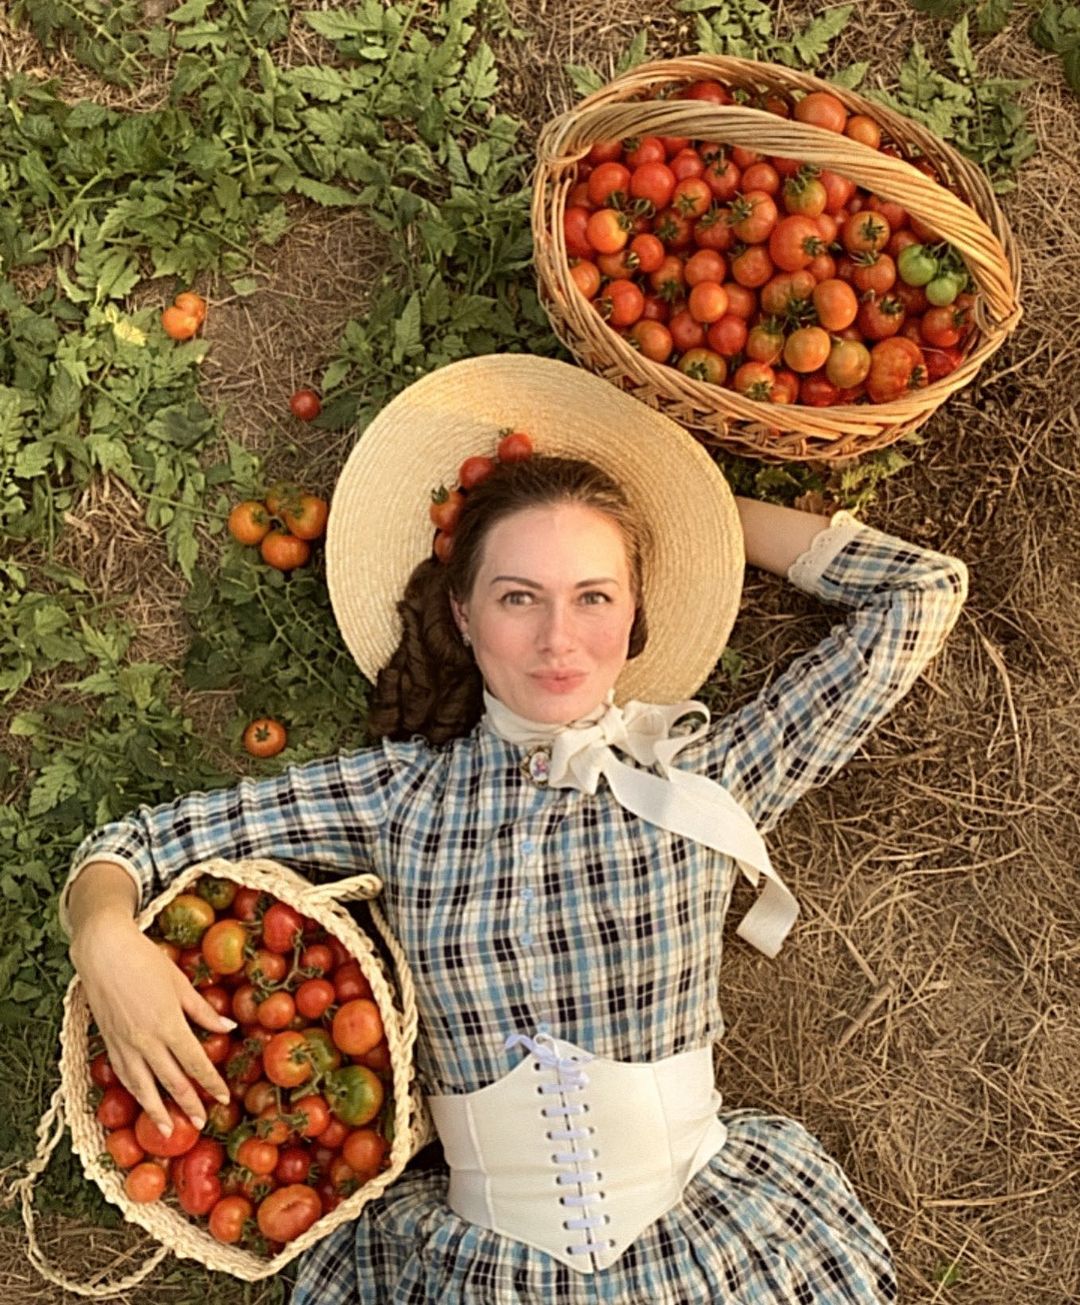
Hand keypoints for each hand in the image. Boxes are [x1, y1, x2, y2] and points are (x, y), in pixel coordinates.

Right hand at [70, 910, 235, 1135]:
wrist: (104, 953)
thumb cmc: (146, 962)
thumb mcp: (181, 984)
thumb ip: (203, 1011)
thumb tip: (228, 1028)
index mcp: (169, 1025)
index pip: (195, 1063)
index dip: (211, 1083)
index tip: (224, 1099)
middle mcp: (147, 1041)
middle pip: (171, 1081)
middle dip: (188, 1104)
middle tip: (201, 1123)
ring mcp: (125, 1044)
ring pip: (143, 1087)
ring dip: (157, 1111)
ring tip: (168, 1131)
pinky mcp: (109, 1043)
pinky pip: (124, 1075)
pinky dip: (134, 1093)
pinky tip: (142, 1101)